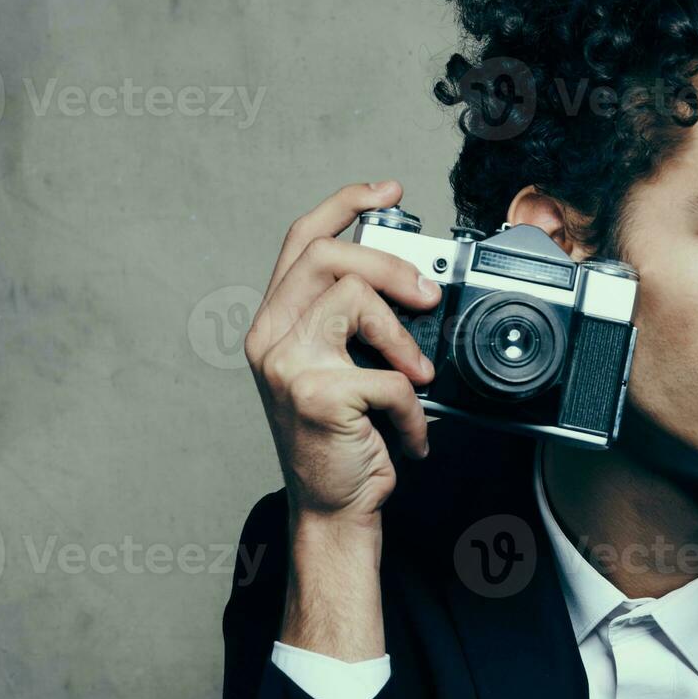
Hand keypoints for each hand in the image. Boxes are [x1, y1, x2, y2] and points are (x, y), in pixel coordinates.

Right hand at [244, 180, 440, 656]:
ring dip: (404, 338)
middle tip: (428, 296)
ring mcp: (286, 365)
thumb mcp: (343, 368)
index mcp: (275, 321)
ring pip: (355, 299)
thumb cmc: (343, 439)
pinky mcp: (315, 395)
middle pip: (329, 255)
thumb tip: (415, 281)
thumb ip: (357, 323)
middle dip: (392, 264)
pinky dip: (412, 408)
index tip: (386, 189)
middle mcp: (269, 336)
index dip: (344, 203)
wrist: (333, 509)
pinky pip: (386, 375)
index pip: (302, 239)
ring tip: (418, 377)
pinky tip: (408, 432)